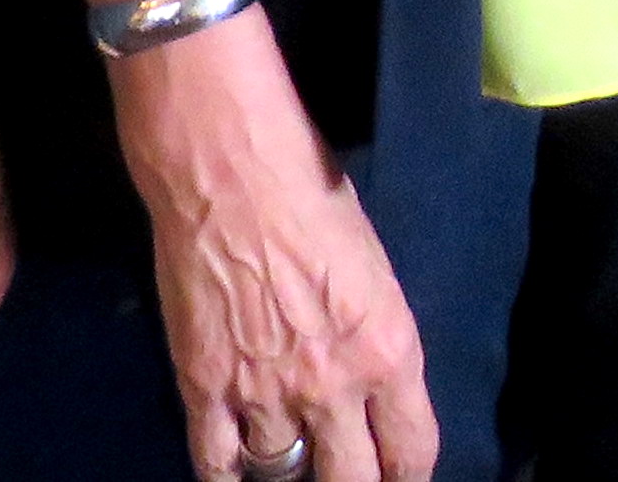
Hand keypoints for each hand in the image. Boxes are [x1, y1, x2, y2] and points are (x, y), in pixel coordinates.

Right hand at [111, 12, 436, 481]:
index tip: (399, 477)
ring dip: (288, 470)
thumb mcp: (373, 271)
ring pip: (282, 476)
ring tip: (289, 464)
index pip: (413, 451)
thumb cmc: (312, 192)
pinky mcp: (204, 388)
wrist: (229, 167)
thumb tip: (367, 378)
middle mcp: (333, 387)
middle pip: (352, 481)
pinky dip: (227, 474)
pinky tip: (235, 469)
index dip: (408, 477)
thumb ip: (373, 339)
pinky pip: (216, 464)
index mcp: (388, 351)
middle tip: (348, 475)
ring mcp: (264, 394)